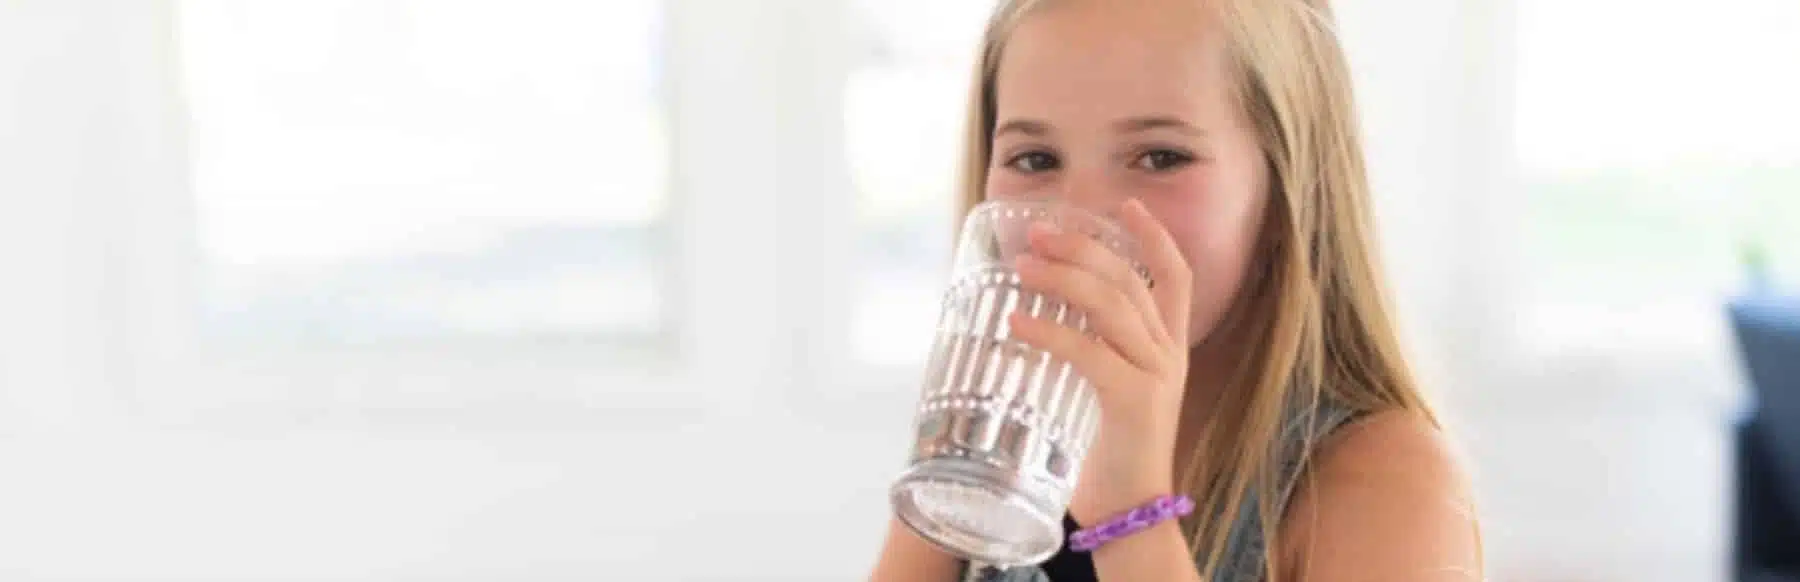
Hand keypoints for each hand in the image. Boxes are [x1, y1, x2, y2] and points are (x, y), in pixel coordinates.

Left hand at [1006, 198, 1194, 523]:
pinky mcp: (1134, 401)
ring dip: (1062, 278)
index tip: (1127, 204)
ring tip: (1022, 267)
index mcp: (1168, 347)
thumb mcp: (1108, 387)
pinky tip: (1018, 322)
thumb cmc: (1111, 448)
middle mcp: (1168, 354)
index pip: (1175, 277)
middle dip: (1083, 248)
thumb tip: (1033, 314)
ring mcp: (1156, 375)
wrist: (1132, 508)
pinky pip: (1090, 353)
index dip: (1154, 237)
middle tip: (1038, 234)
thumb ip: (1089, 350)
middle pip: (1131, 279)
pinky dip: (1050, 333)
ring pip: (1112, 305)